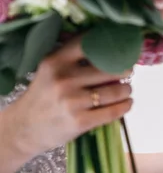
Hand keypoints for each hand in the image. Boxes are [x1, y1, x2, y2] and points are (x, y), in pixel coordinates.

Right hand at [2, 38, 133, 159]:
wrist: (24, 128)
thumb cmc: (44, 95)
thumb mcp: (50, 70)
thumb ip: (74, 59)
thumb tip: (113, 51)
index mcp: (55, 61)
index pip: (90, 44)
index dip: (111, 45)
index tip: (122, 48)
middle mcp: (64, 79)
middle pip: (110, 69)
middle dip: (124, 71)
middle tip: (127, 72)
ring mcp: (72, 101)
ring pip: (115, 91)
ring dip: (126, 90)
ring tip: (126, 89)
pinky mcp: (80, 121)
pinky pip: (113, 111)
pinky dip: (125, 106)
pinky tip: (127, 103)